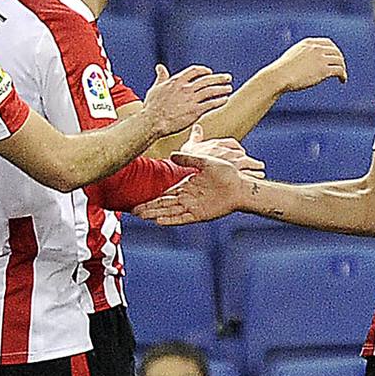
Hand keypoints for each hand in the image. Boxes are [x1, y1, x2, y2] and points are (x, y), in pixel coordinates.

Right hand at [131, 152, 253, 225]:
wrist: (241, 185)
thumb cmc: (226, 173)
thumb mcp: (205, 161)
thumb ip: (189, 159)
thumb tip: (172, 155)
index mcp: (187, 185)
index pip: (165, 193)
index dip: (152, 197)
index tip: (139, 199)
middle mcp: (188, 198)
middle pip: (164, 204)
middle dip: (149, 207)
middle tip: (133, 211)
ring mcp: (193, 207)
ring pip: (170, 212)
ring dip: (156, 214)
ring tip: (141, 216)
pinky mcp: (200, 214)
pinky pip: (182, 218)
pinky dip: (170, 220)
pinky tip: (159, 221)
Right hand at [142, 64, 232, 135]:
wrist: (153, 122)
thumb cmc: (152, 107)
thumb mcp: (156, 88)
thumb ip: (161, 77)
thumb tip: (160, 67)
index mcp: (177, 81)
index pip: (194, 71)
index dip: (204, 71)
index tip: (210, 72)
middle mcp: (186, 88)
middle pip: (207, 80)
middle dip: (219, 78)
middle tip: (228, 78)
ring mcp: (191, 99)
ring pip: (211, 91)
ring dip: (222, 89)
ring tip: (229, 88)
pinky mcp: (195, 111)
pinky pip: (211, 104)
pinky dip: (219, 101)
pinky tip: (225, 100)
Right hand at [180, 124, 264, 178]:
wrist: (188, 171)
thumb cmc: (188, 159)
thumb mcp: (190, 145)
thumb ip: (196, 136)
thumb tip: (197, 127)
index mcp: (219, 144)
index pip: (232, 144)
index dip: (237, 149)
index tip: (240, 152)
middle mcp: (227, 152)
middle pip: (242, 155)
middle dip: (247, 160)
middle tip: (254, 164)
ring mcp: (232, 163)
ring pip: (249, 164)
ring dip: (255, 167)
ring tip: (260, 173)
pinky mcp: (235, 174)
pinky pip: (248, 174)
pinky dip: (255, 175)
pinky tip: (259, 176)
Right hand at [261, 37, 347, 93]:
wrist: (280, 75)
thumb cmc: (282, 70)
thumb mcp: (292, 56)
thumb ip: (301, 55)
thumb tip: (304, 62)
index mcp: (309, 43)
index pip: (328, 42)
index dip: (334, 50)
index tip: (335, 57)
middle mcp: (316, 48)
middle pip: (336, 51)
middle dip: (340, 59)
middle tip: (340, 67)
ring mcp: (321, 59)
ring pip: (339, 61)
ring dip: (342, 68)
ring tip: (342, 76)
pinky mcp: (324, 70)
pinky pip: (339, 70)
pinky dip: (343, 75)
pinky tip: (343, 80)